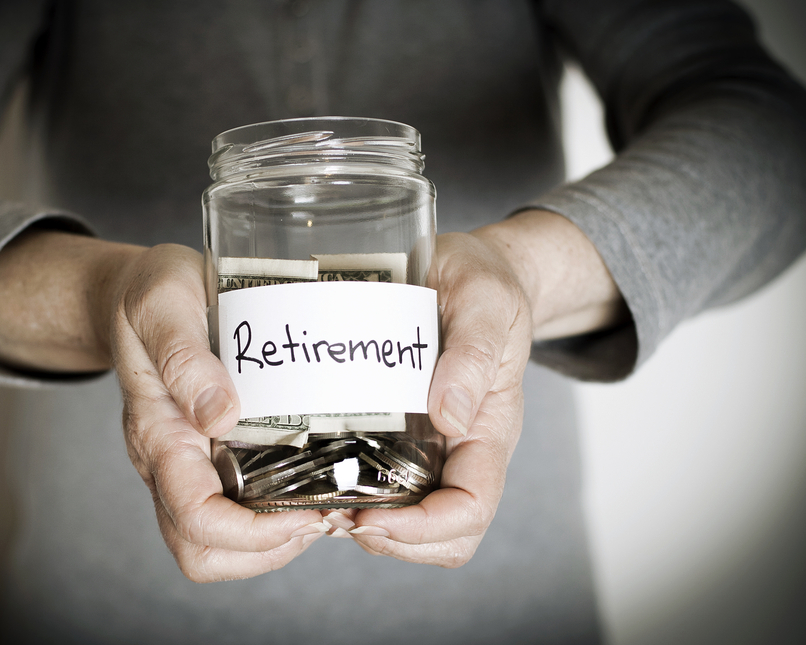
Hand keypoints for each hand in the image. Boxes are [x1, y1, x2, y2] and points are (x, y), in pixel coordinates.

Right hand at [0, 234, 326, 581]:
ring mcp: (189, 464)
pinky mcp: (209, 457)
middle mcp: (170, 462)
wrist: (136, 290)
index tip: (307, 513)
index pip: (196, 516)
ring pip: (219, 545)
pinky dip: (276, 517)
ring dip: (274, 543)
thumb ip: (184, 357)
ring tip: (323, 510)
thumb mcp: (162, 304)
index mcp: (158, 433)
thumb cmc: (146, 294)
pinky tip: (312, 486)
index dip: (253, 532)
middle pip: (203, 551)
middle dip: (266, 551)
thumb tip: (220, 415)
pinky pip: (236, 511)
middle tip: (321, 517)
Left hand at [343, 210, 626, 564]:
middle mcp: (461, 449)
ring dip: (366, 525)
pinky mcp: (399, 430)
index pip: (470, 508)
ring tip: (318, 503)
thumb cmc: (484, 282)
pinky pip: (380, 482)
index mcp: (490, 429)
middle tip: (332, 516)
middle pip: (443, 536)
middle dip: (390, 539)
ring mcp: (430, 445)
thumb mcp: (486, 302)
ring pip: (409, 519)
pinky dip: (350, 493)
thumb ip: (474, 354)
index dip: (423, 529)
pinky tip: (315, 475)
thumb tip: (451, 417)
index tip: (369, 516)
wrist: (467, 267)